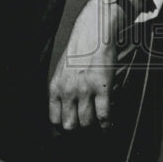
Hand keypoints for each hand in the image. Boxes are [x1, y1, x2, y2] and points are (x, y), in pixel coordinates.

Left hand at [48, 0, 126, 130]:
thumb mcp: (62, 70)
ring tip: (97, 126)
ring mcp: (85, 89)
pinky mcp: (102, 86)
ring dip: (93, 127)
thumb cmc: (80, 49)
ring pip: (86, 124)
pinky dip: (106, 125)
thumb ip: (63, 90)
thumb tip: (67, 110)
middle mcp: (68, 90)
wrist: (95, 31)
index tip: (71, 128)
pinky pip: (104, 115)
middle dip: (78, 129)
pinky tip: (108, 125)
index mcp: (56, 86)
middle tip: (85, 129)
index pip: (54, 119)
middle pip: (69, 125)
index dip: (63, 127)